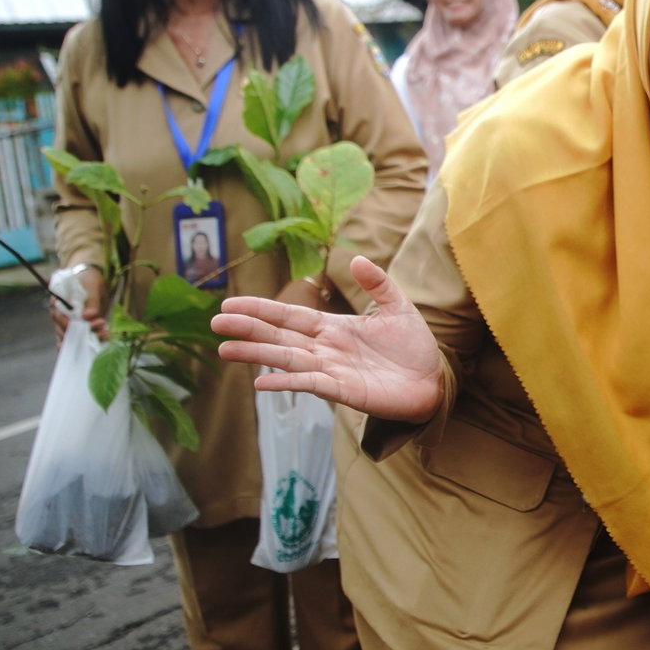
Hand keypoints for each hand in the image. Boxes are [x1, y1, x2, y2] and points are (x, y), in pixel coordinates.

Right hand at [50, 266, 107, 345]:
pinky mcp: (76, 331)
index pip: (58, 316)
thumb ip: (90, 301)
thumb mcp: (91, 287)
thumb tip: (88, 316)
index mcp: (57, 302)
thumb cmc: (89, 282)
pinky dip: (89, 342)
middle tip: (102, 323)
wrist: (92, 283)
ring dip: (87, 340)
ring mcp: (66, 325)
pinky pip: (78, 342)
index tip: (82, 325)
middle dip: (81, 332)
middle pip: (63, 330)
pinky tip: (102, 338)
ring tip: (105, 333)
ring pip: (70, 338)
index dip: (68, 323)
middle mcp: (58, 316)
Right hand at [213, 256, 445, 422]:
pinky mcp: (343, 391)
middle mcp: (325, 349)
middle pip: (280, 337)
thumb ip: (378, 283)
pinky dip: (287, 382)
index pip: (290, 316)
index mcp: (334, 328)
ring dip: (257, 355)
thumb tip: (355, 258)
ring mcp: (332, 370)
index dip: (261, 310)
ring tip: (225, 350)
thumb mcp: (397, 307)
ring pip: (287, 360)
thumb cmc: (414, 347)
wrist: (434, 381)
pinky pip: (310, 384)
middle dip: (248, 329)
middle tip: (215, 323)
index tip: (230, 303)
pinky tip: (261, 382)